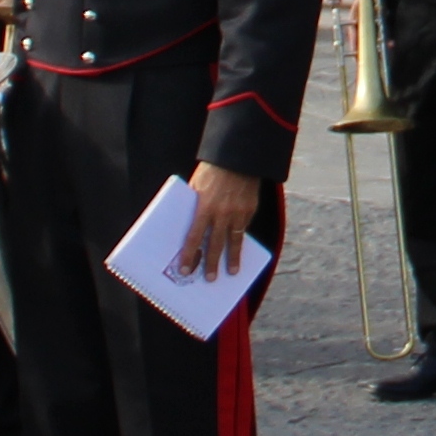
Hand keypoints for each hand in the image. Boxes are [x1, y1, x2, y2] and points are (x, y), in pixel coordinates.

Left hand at [175, 161, 263, 277]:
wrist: (237, 157)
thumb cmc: (212, 170)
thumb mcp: (196, 185)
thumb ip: (194, 204)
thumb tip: (190, 223)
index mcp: (204, 207)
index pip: (194, 237)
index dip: (189, 254)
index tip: (185, 268)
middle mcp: (221, 213)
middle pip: (214, 244)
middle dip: (210, 263)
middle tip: (209, 278)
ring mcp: (237, 213)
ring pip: (234, 241)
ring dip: (232, 258)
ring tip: (231, 272)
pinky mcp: (250, 210)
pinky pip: (244, 229)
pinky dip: (240, 240)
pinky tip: (239, 249)